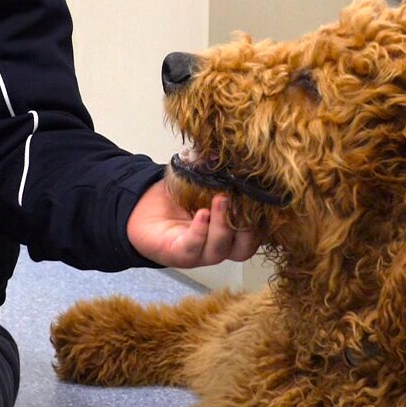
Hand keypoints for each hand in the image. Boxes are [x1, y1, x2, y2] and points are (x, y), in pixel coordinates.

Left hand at [128, 179, 256, 268]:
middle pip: (243, 248)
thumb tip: (235, 152)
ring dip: (223, 225)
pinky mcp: (178, 254)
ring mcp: (199, 254)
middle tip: (241, 201)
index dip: (261, 223)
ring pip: (220, 248)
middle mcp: (219, 247)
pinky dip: (200, 231)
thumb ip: (220, 173)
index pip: (254, 236)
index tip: (262, 200)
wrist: (143, 209)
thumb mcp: (203, 183)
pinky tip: (202, 213)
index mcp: (230, 233)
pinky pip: (193, 247)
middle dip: (246, 228)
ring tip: (220, 200)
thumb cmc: (178, 198)